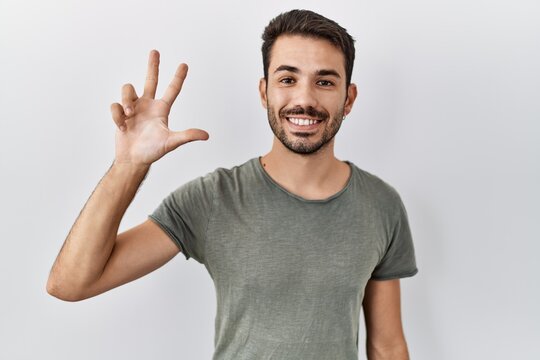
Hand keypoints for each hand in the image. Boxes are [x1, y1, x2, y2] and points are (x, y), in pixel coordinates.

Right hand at [110, 49, 208, 165]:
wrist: (133, 160)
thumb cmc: (152, 152)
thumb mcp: (171, 142)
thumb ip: (186, 136)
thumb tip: (206, 135)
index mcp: (161, 110)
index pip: (172, 90)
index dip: (178, 77)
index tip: (184, 64)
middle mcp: (148, 105)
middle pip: (151, 80)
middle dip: (152, 66)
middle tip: (155, 51)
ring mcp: (133, 108)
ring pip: (128, 89)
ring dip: (126, 100)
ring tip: (129, 116)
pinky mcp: (120, 114)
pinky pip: (115, 106)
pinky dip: (117, 115)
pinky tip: (122, 127)